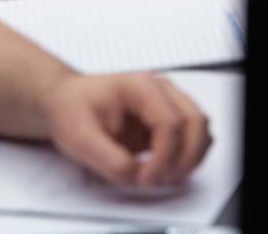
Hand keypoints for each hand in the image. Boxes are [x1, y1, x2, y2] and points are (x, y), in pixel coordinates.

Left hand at [42, 72, 211, 187]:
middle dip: (184, 158)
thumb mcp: (80, 138)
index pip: (168, 121)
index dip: (163, 157)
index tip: (145, 179)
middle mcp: (159, 89)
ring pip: (200, 128)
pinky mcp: (168, 118)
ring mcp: (167, 102)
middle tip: (161, 180)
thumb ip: (110, 160)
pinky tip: (166, 169)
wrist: (67, 101)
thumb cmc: (72, 109)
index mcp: (138, 86)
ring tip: (165, 176)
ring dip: (191, 157)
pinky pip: (193, 137)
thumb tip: (139, 175)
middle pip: (194, 122)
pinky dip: (188, 156)